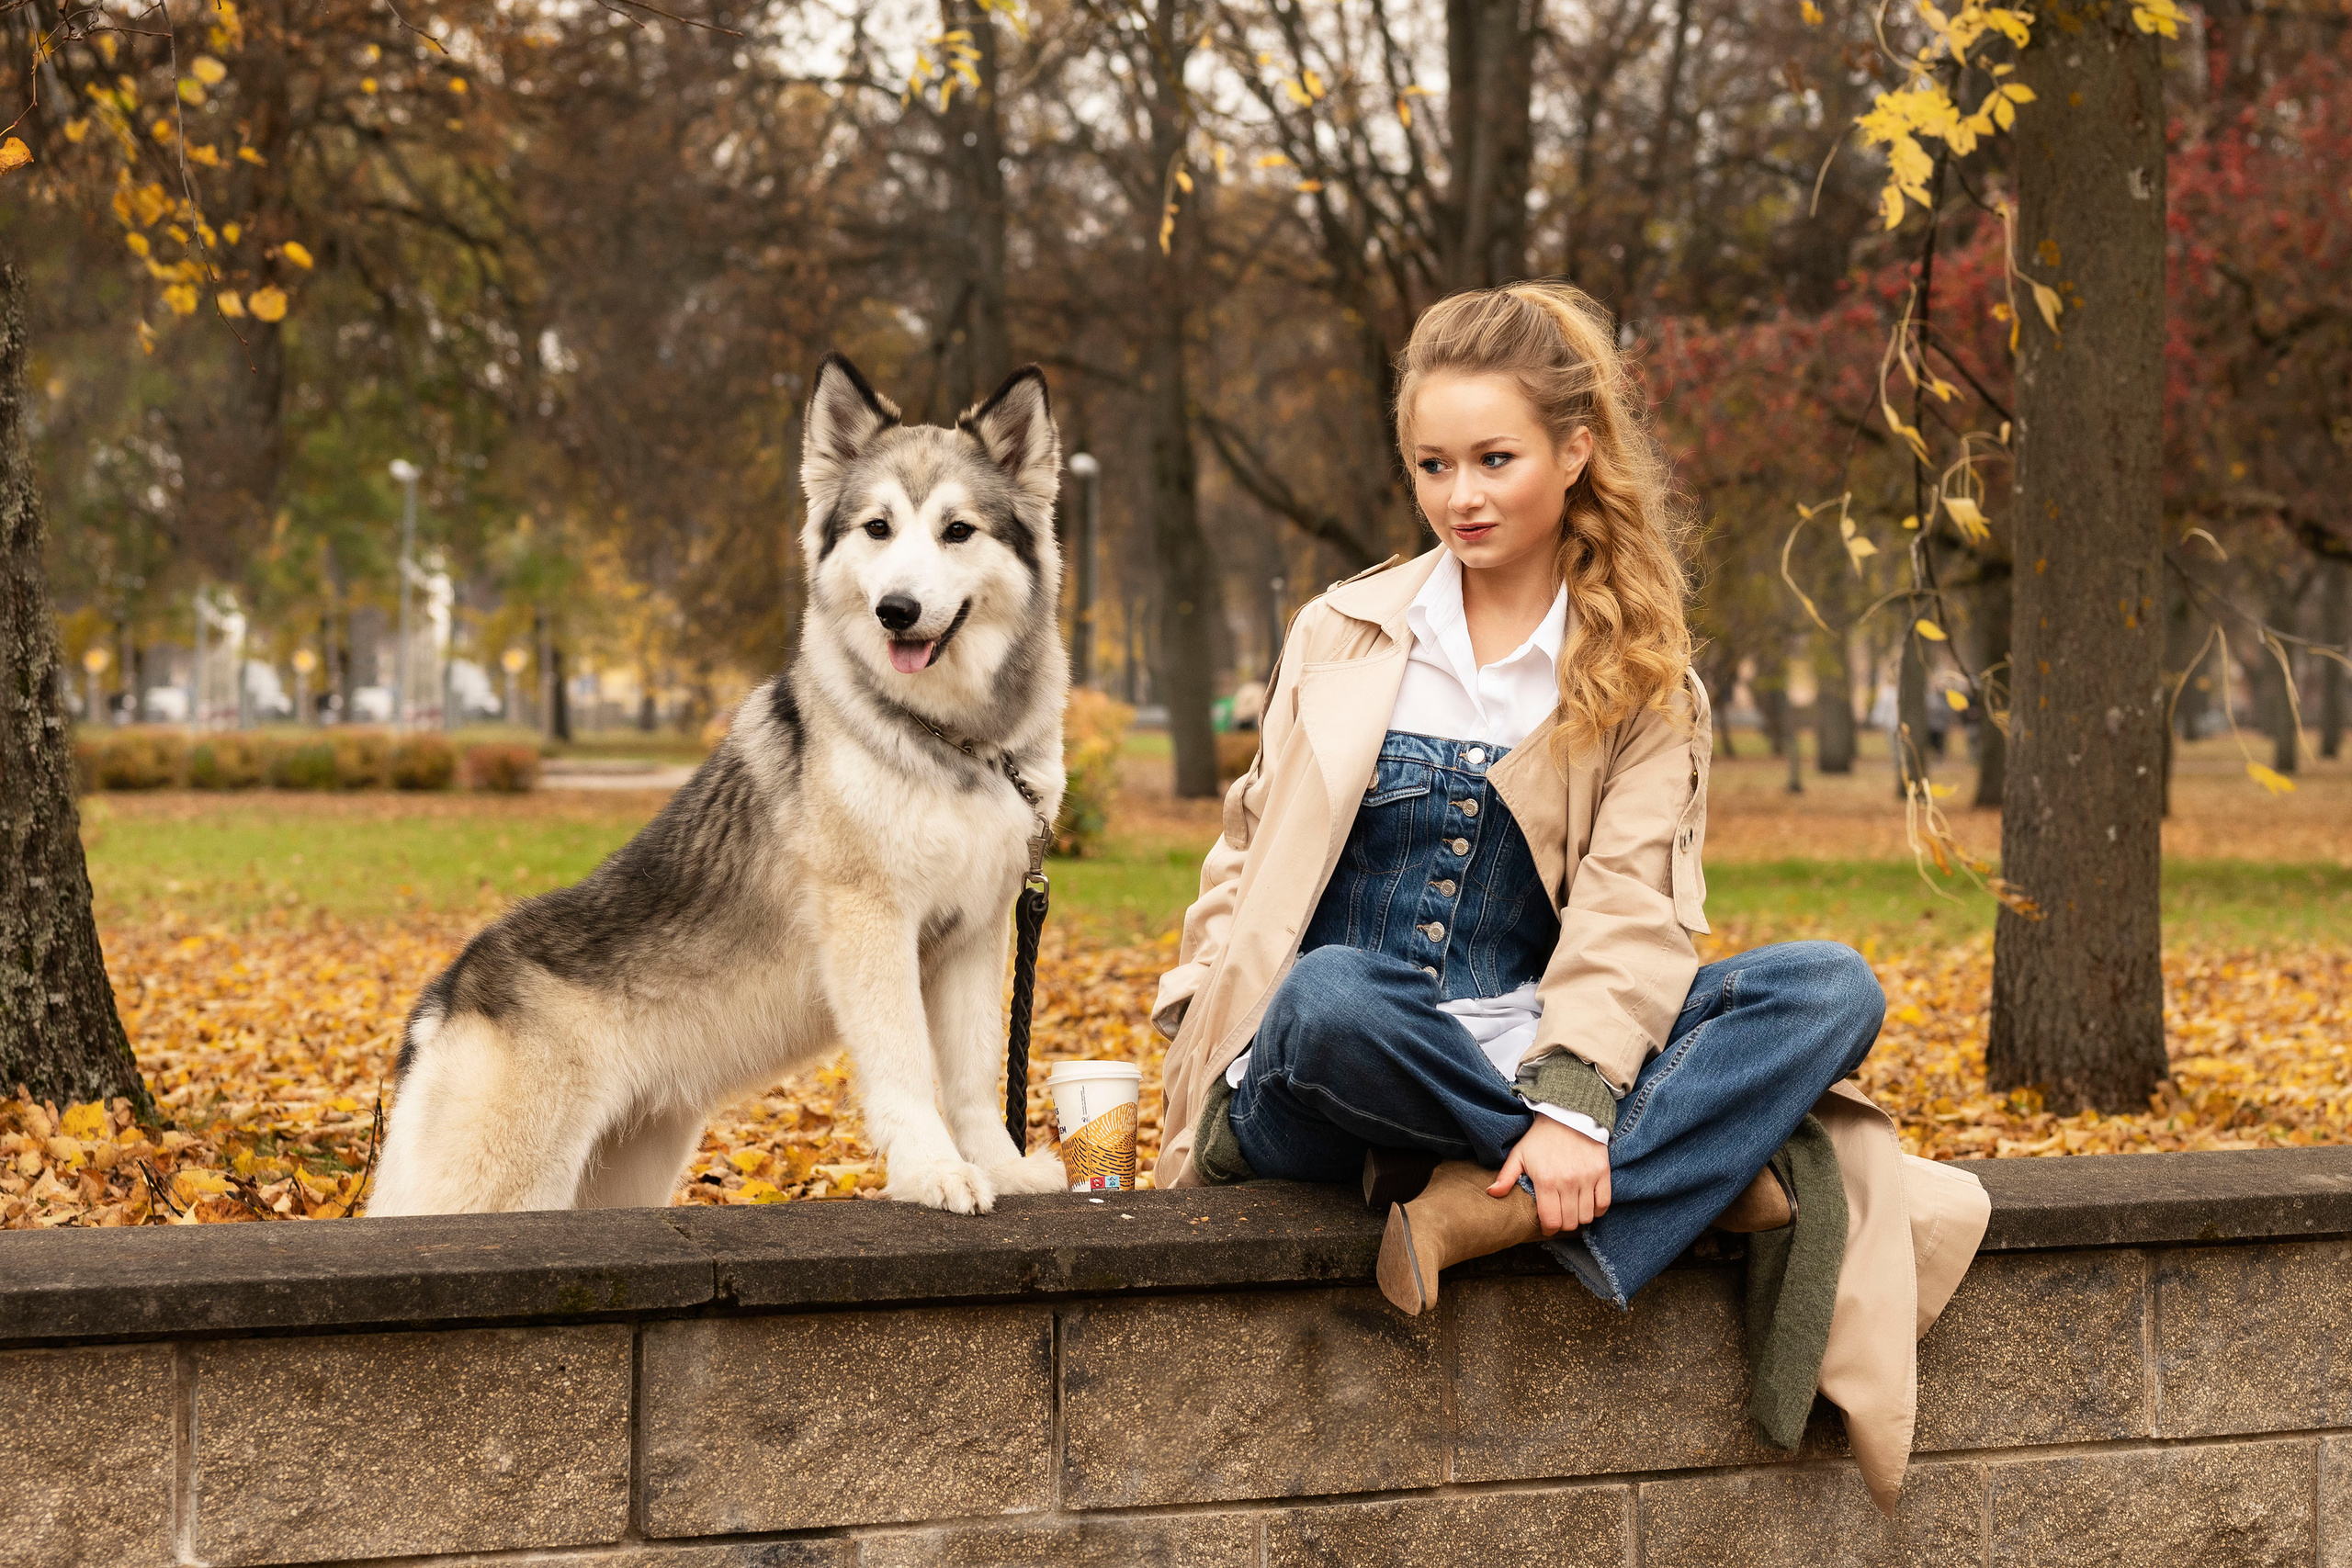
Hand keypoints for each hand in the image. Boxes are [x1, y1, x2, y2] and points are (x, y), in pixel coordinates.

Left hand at [1491, 1117, 1610, 1235]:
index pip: (1551, 1221)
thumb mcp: (1519, 1154)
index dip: (1548, 1229)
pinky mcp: (1602, 1173)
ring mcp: (1587, 1178)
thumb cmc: (1540, 1137)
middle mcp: (1568, 1182)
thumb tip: (1491, 1194)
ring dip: (1579, 1218)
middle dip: (1563, 1225)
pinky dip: (1597, 1210)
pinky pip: (1603, 1204)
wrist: (1567, 1114)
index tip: (1547, 1226)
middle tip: (1559, 1217)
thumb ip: (1506, 1176)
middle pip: (1569, 1223)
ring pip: (1587, 1216)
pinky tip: (1588, 1204)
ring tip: (1572, 1210)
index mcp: (1546, 1181)